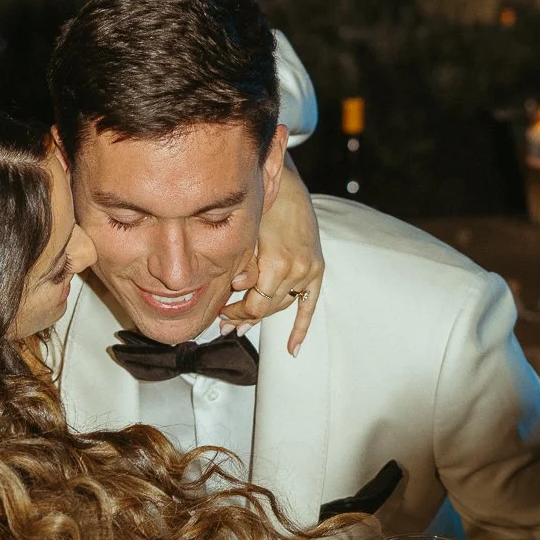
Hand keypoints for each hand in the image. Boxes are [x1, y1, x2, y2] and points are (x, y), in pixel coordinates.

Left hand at [220, 158, 323, 356]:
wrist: (287, 190)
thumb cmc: (262, 210)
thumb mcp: (248, 237)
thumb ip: (245, 265)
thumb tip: (237, 288)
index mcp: (276, 263)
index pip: (256, 304)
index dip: (237, 313)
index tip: (221, 313)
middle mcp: (296, 269)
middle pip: (268, 307)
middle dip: (245, 316)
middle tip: (226, 324)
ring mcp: (309, 270)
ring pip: (283, 305)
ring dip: (263, 318)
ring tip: (242, 327)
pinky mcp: (317, 269)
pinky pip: (310, 304)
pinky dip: (301, 327)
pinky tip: (292, 349)